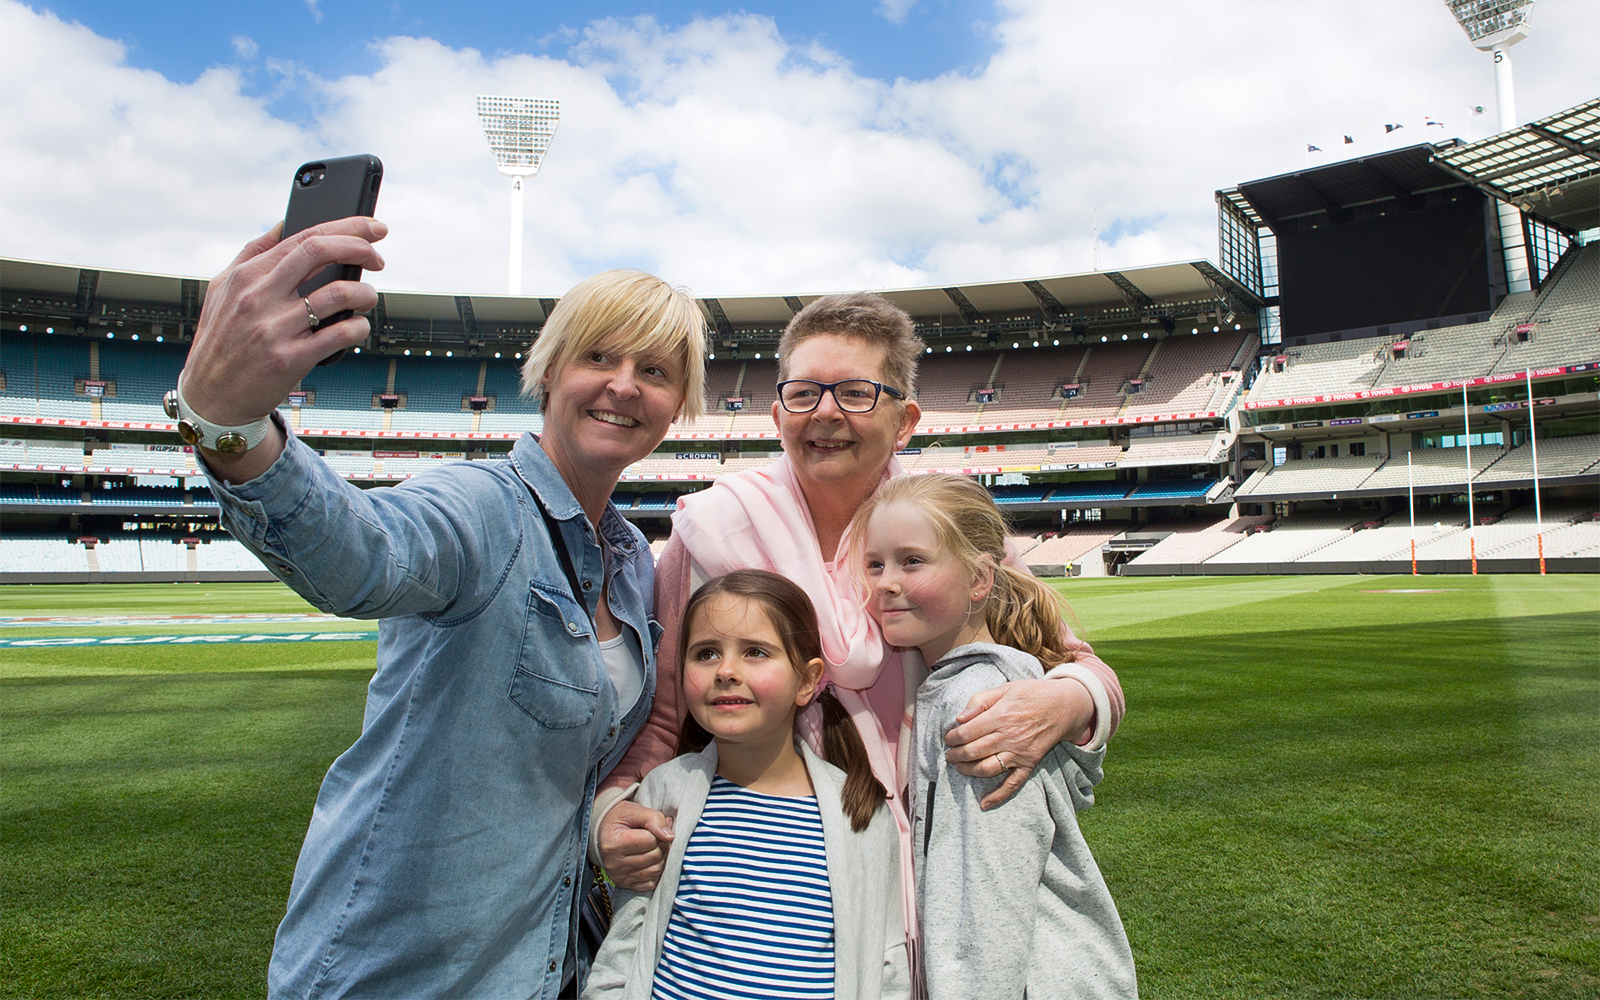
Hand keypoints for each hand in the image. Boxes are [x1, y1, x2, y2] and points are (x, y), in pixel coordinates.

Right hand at [183, 217, 387, 425]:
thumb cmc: (220, 340)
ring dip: (365, 293)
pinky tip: (357, 326)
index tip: (372, 227)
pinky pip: (340, 334)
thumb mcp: (222, 289)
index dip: (346, 227)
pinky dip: (359, 326)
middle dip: (361, 248)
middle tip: (378, 258)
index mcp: (247, 276)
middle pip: (321, 253)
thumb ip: (251, 254)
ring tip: (366, 298)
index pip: (304, 237)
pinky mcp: (290, 359)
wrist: (210, 397)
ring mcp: (275, 328)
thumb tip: (284, 224)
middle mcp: (260, 297)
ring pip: (339, 294)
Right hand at [598, 799, 674, 891]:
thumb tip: (670, 836)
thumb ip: (653, 818)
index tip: (651, 827)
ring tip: (654, 846)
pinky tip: (649, 860)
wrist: (602, 833)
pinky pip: (651, 883)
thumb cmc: (619, 820)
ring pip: (656, 870)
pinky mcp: (625, 885)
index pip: (651, 841)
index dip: (657, 831)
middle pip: (655, 856)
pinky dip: (655, 871)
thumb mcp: (633, 811)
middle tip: (657, 835)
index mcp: (614, 843)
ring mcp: (619, 877)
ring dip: (661, 857)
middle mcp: (614, 864)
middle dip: (662, 844)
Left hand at [944, 677, 1090, 808]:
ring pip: (987, 768)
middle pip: (973, 751)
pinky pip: (1013, 784)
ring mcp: (1019, 753)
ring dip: (969, 771)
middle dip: (956, 755)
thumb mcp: (1005, 688)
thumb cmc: (1031, 694)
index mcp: (1000, 716)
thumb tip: (960, 718)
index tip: (948, 738)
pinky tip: (984, 803)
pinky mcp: (1029, 764)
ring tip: (959, 767)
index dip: (953, 737)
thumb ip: (980, 700)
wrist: (1064, 706)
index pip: (967, 732)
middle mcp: (1009, 737)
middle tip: (949, 754)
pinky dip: (998, 796)